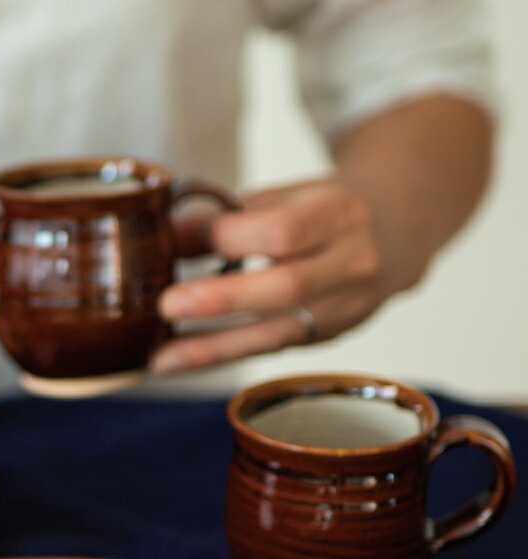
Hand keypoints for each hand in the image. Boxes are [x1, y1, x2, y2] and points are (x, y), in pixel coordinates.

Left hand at [150, 177, 392, 373]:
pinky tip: (184, 360)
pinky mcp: (327, 337)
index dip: (230, 237)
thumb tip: (163, 236)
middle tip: (166, 305)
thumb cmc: (323, 212)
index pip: (284, 230)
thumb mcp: (284, 197)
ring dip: (214, 349)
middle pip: (287, 287)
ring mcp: (344, 308)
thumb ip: (227, 218)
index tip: (180, 240)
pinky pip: (270, 350)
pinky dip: (224, 354)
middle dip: (222, 299)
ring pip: (276, 333)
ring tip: (163, 359)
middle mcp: (350, 264)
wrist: (396, 235)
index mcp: (339, 213)